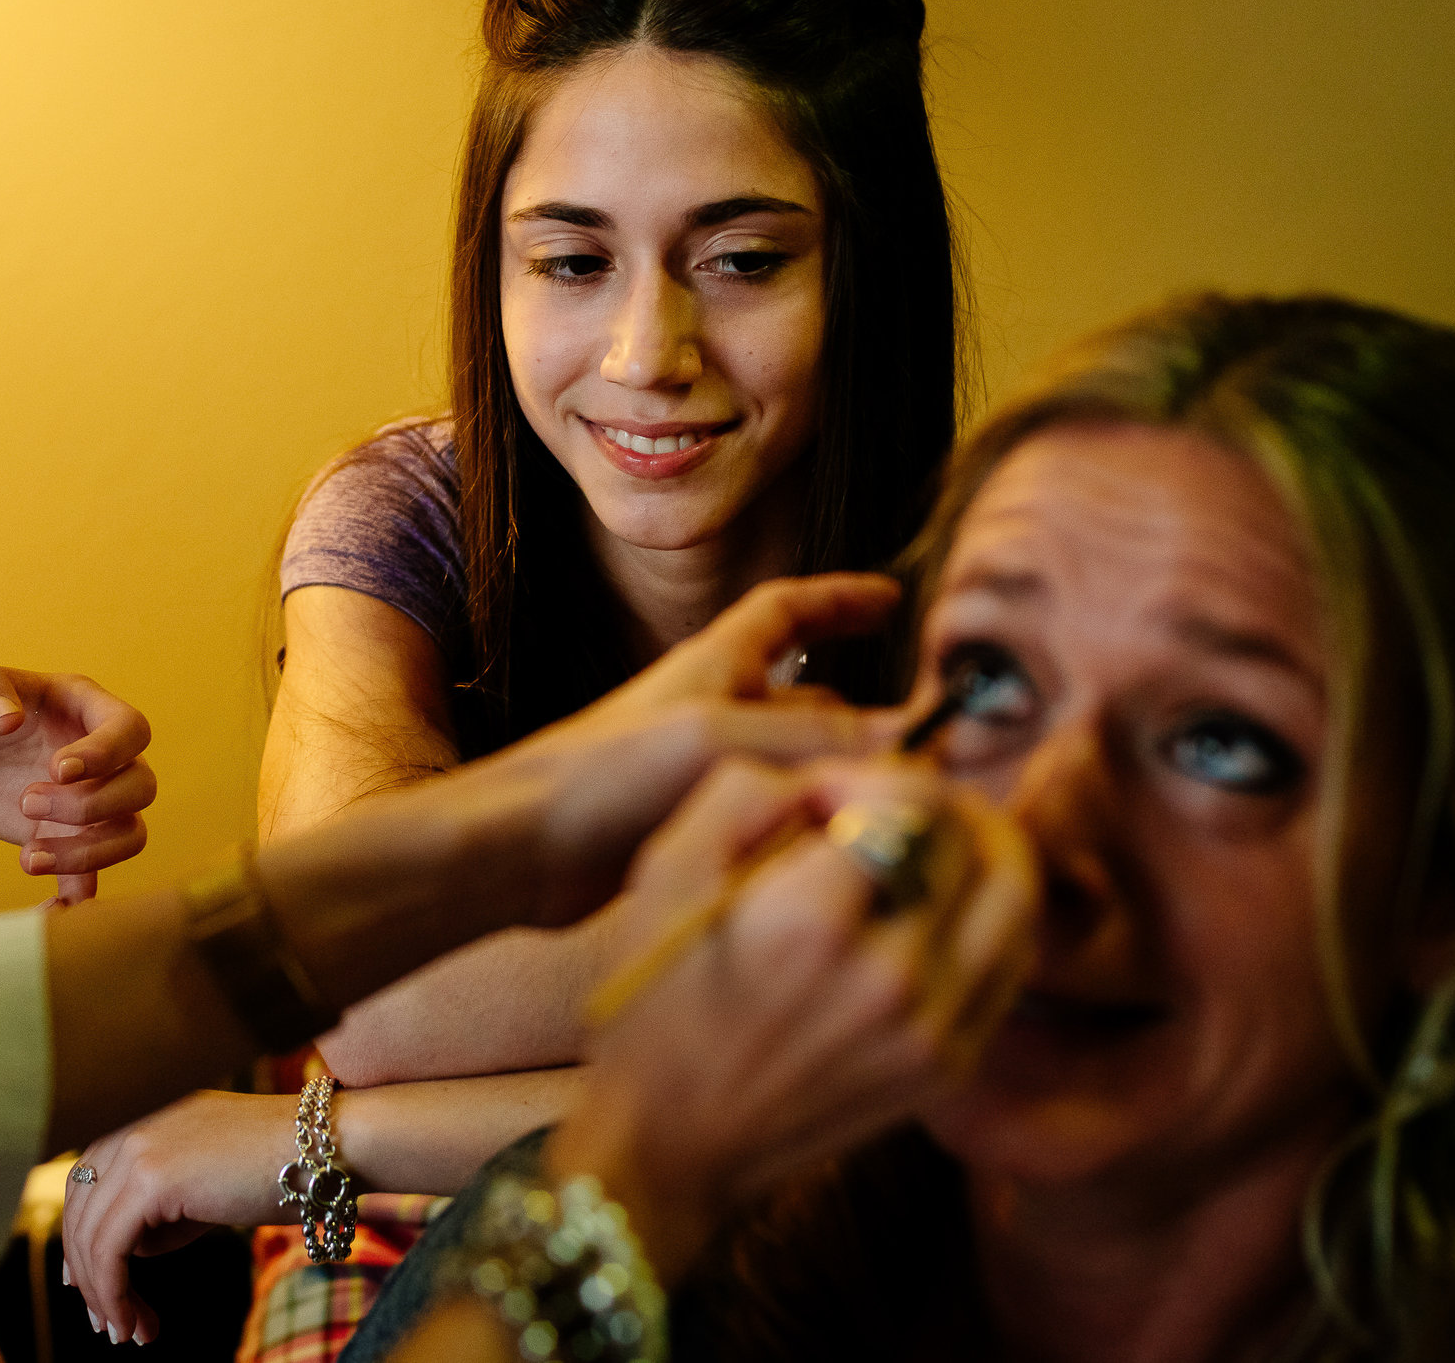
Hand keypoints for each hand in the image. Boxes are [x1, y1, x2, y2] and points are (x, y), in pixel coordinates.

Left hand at [0, 641, 154, 902]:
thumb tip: (7, 719)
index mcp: (83, 706)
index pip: (130, 729)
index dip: (106, 753)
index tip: (57, 769)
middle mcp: (98, 756)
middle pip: (140, 786)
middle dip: (90, 805)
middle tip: (25, 802)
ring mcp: (85, 800)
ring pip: (129, 834)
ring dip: (88, 853)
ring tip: (29, 857)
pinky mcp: (62, 838)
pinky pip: (93, 873)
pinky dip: (81, 894)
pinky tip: (49, 903)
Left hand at [60, 1090, 296, 1345]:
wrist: (326, 1147)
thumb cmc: (278, 1169)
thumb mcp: (201, 1185)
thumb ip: (156, 1209)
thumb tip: (119, 1255)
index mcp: (141, 1118)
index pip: (85, 1184)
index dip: (81, 1240)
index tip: (90, 1287)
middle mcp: (131, 1125)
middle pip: (79, 1212)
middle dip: (88, 1276)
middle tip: (110, 1323)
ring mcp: (138, 1147)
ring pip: (90, 1237)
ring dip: (104, 1295)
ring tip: (130, 1332)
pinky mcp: (152, 1178)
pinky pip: (111, 1249)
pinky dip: (114, 1293)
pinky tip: (137, 1321)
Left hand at [471, 573, 905, 927]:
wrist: (522, 850)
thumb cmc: (604, 774)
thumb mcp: (720, 739)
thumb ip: (816, 737)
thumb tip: (912, 737)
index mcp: (714, 666)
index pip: (787, 611)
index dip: (839, 598)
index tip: (891, 596)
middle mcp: (711, 714)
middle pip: (807, 702)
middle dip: (864, 720)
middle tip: (932, 750)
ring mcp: (701, 775)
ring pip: (793, 769)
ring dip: (840, 782)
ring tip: (899, 810)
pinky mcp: (692, 830)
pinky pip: (767, 820)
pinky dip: (806, 830)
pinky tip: (838, 858)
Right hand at [548, 754, 1036, 1280]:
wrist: (664, 1141)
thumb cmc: (649, 1001)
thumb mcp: (665, 871)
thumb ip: (749, 792)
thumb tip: (829, 778)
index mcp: (810, 922)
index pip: (910, 801)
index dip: (872, 775)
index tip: (827, 792)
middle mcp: (889, 978)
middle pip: (977, 842)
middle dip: (935, 803)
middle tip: (890, 802)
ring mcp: (930, 1031)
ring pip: (1014, 900)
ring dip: (983, 851)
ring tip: (934, 841)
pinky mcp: (945, 1067)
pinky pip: (1007, 965)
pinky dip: (987, 916)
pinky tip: (940, 907)